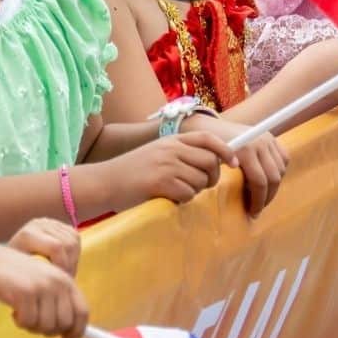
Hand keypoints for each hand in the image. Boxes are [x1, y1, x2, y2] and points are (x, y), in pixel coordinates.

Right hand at [0, 247, 88, 337]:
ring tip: (23, 314)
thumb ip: (60, 304)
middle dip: (49, 330)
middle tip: (34, 323)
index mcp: (66, 280)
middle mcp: (58, 282)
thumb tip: (71, 333)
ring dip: (32, 326)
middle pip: (64, 324)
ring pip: (46, 326)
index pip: (82, 312)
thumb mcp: (46, 285)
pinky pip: (28, 322)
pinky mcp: (25, 292)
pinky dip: (20, 321)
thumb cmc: (20, 277)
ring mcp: (42, 286)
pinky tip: (14, 310)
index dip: (76, 330)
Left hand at [8, 218, 80, 275]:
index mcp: (28, 234)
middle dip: (70, 264)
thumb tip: (54, 279)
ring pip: (74, 240)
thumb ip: (39, 274)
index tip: (61, 279)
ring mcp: (49, 222)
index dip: (63, 264)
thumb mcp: (25, 274)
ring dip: (73, 259)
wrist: (10, 257)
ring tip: (65, 272)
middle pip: (68, 243)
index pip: (56, 247)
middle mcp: (38, 224)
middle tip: (66, 279)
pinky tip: (66, 262)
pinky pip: (75, 236)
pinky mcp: (58, 224)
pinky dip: (75, 251)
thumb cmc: (17, 271)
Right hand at [101, 131, 235, 209]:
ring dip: (194, 190)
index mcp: (171, 140)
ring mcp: (166, 165)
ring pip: (201, 181)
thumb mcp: (157, 154)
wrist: (104, 182)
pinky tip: (167, 197)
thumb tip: (212, 164)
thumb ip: (181, 155)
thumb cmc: (132, 173)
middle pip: (210, 162)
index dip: (225, 150)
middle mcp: (171, 149)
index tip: (233, 162)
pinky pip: (187, 194)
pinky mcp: (161, 182)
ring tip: (176, 191)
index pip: (207, 139)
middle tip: (200, 185)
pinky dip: (182, 199)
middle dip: (211, 177)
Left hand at [180, 117, 289, 216]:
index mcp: (245, 150)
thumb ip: (228, 179)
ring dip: (273, 187)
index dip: (258, 201)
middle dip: (267, 198)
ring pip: (281, 170)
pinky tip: (268, 181)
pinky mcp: (272, 137)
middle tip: (257, 209)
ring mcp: (268, 139)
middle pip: (273, 178)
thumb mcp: (215, 163)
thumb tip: (238, 205)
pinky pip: (284, 159)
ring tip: (261, 197)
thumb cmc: (209, 149)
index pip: (259, 182)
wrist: (211, 127)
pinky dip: (279, 172)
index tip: (253, 213)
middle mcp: (260, 143)